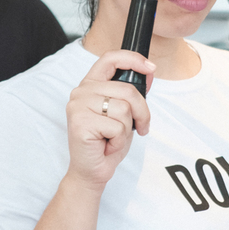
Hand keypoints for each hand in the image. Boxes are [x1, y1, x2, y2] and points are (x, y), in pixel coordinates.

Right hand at [64, 50, 154, 191]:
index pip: (110, 58)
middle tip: (140, 127)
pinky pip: (117, 127)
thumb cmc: (106, 143)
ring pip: (124, 109)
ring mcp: (78, 106)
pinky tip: (107, 145)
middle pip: (127, 90)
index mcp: (90, 85)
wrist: (91, 171)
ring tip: (114, 138)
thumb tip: (148, 72)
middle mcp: (81, 92)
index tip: (150, 67)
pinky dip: (120, 140)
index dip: (132, 59)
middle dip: (142, 112)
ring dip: (128, 129)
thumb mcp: (124, 114)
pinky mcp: (81, 122)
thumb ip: (131, 94)